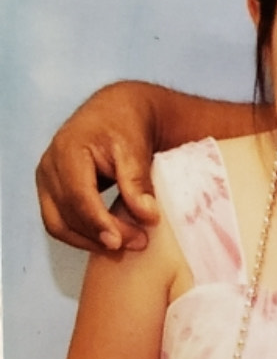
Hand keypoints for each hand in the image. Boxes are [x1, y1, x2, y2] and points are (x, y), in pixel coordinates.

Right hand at [36, 82, 159, 251]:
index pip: (78, 196)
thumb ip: (137, 180)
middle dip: (100, 235)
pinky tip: (110, 240)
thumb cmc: (125, 125)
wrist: (114, 112)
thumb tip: (147, 216)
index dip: (99, 223)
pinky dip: (83, 236)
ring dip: (90, 241)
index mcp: (68, 150)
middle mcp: (50, 166)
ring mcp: (46, 179)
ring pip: (58, 223)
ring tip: (124, 246)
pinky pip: (60, 222)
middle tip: (137, 243)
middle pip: (67, 213)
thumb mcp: (135, 147)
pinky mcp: (51, 190)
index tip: (122, 241)